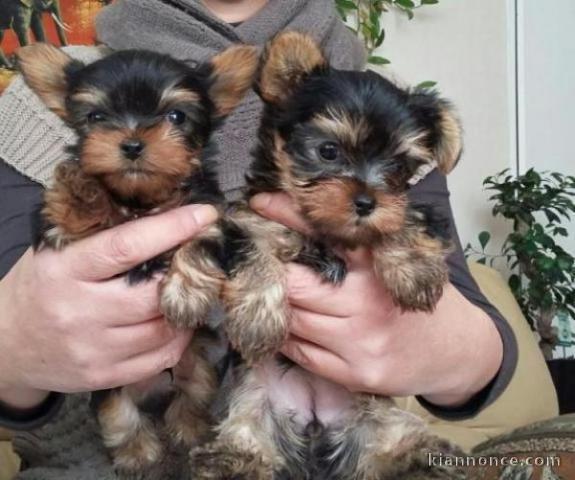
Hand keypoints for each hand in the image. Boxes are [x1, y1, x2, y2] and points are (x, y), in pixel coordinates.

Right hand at [0, 204, 217, 410]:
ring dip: (187, 308)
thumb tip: (164, 214)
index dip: (171, 229)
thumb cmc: (40, 287)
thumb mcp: (57, 253)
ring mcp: (91, 350)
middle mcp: (77, 312)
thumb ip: (101, 238)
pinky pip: (159, 359)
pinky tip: (179, 322)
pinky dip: (179, 338)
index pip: (126, 246)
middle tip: (202, 258)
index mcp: (64, 270)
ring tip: (192, 290)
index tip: (205, 215)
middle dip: (186, 273)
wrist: (4, 345)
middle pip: (151, 294)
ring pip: (162, 329)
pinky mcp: (102, 377)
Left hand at [250, 193, 502, 406]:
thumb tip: (301, 224)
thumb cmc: (415, 297)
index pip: (325, 233)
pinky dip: (288, 340)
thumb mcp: (395, 261)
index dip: (289, 215)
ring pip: (294, 321)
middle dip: (275, 274)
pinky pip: (302, 355)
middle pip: (296, 285)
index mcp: (378, 265)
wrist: (458, 349)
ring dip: (279, 309)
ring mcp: (362, 342)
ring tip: (274, 297)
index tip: (260, 203)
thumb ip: (356, 247)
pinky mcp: (358, 374)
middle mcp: (368, 302)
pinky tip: (290, 329)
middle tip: (264, 265)